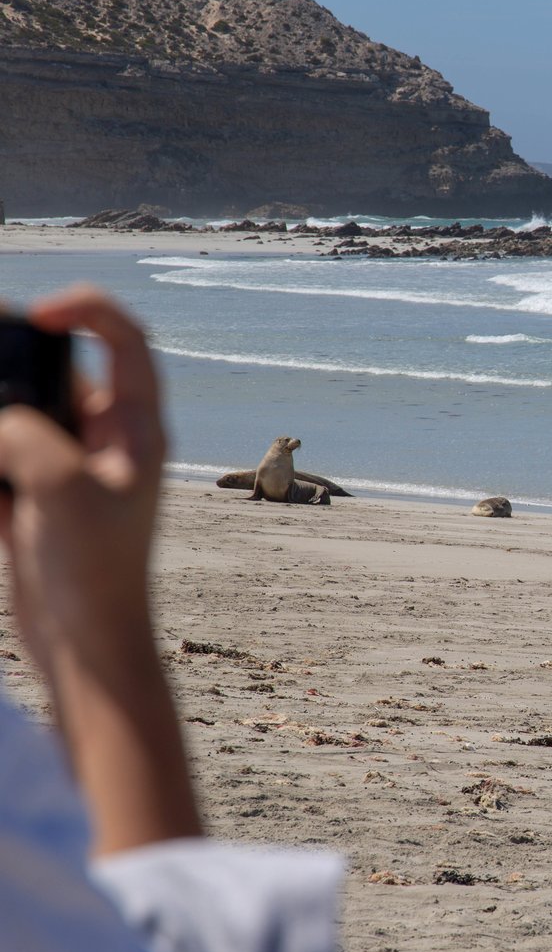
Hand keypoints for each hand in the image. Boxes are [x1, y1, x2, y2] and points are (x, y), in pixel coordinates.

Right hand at [0, 287, 199, 854]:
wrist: (85, 642)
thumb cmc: (94, 567)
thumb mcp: (61, 487)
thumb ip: (26, 432)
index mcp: (138, 427)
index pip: (126, 341)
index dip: (88, 309)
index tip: (39, 313)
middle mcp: (109, 437)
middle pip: (58, 371)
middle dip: (12, 367)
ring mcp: (72, 465)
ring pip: (23, 412)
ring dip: (1, 418)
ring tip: (6, 473)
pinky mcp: (39, 494)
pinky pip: (5, 454)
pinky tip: (1, 510)